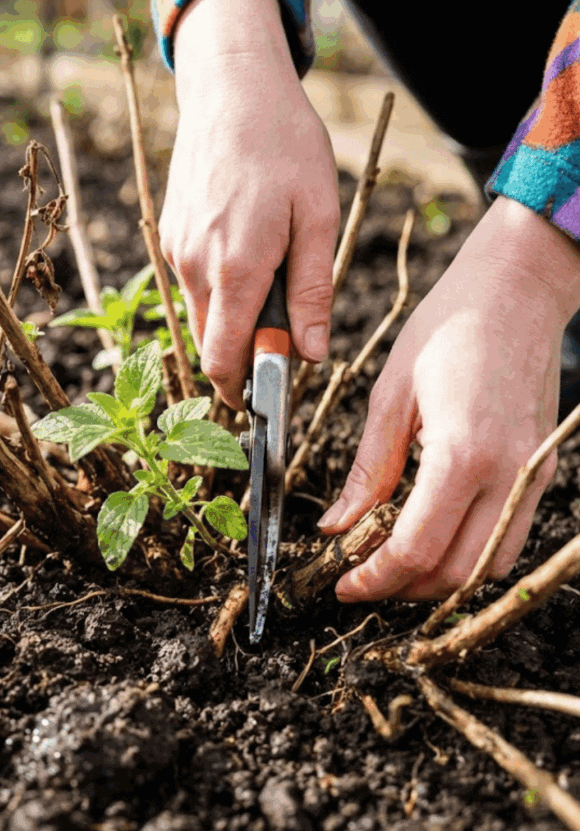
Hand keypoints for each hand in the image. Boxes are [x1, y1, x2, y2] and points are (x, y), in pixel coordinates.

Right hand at [160, 0, 339, 409]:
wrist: (232, 88)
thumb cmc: (286, 146)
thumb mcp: (318, 217)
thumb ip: (312, 292)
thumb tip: (311, 355)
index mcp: (236, 267)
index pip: (224, 360)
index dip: (242, 391)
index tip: (266, 400)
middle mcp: (196, 265)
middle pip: (211, 343)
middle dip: (243, 353)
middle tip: (286, 330)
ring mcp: (176, 248)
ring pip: (202, 312)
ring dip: (233, 315)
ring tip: (273, 271)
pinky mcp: (170, 232)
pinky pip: (194, 280)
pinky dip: (219, 284)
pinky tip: (249, 244)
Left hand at [318, 195, 579, 599]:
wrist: (516, 289)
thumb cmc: (448, 327)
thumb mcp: (392, 395)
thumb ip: (370, 470)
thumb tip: (337, 527)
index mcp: (464, 454)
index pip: (417, 550)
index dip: (375, 580)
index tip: (342, 585)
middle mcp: (509, 475)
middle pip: (458, 573)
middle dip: (404, 589)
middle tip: (362, 578)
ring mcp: (533, 474)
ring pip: (491, 566)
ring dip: (441, 578)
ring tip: (395, 562)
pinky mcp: (542, 468)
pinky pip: (510, 535)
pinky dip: (471, 552)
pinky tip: (434, 530)